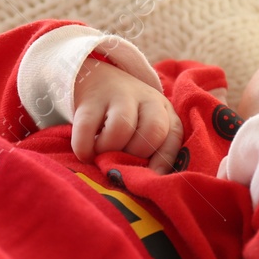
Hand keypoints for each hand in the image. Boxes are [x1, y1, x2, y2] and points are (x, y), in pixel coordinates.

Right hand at [70, 58, 183, 172]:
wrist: (97, 78)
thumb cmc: (128, 115)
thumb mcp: (147, 126)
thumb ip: (154, 149)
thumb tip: (150, 181)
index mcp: (165, 110)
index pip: (173, 136)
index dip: (163, 162)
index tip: (149, 178)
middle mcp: (146, 100)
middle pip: (152, 131)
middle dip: (135, 155)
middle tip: (121, 162)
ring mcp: (118, 96)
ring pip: (122, 128)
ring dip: (111, 150)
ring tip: (102, 157)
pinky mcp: (90, 100)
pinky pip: (87, 127)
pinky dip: (85, 147)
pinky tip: (85, 155)